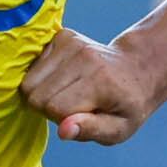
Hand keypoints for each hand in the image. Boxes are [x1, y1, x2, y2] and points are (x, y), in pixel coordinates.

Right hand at [24, 26, 158, 144]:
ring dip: (42, 92)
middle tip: (72, 108)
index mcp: (99, 82)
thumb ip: (91, 130)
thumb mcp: (119, 129)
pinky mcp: (62, 36)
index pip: (54, 107)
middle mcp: (83, 57)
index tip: (79, 119)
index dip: (61, 120)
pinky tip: (63, 78)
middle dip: (48, 107)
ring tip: (68, 93)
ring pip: (28, 80)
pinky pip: (32, 65)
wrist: (137, 69)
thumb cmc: (127, 106)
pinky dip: (42, 77)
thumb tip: (64, 131)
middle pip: (35, 93)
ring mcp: (71, 42)